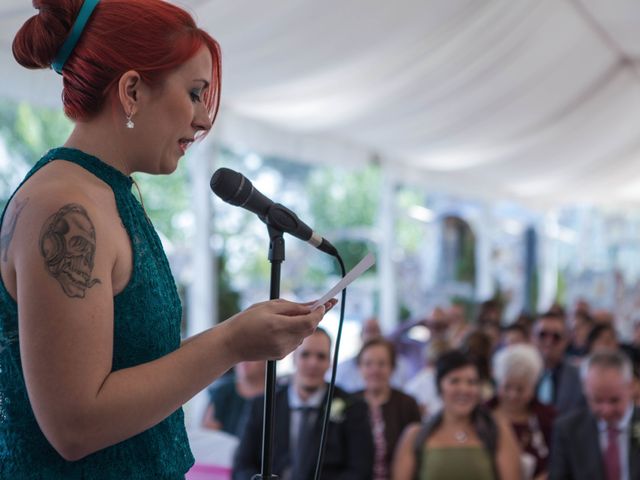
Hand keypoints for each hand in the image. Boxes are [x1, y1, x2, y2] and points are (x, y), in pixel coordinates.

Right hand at [223, 298, 337, 360]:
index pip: (310, 321)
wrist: (230, 344)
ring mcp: (283, 351)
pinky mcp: (281, 356)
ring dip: (304, 325)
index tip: (326, 303)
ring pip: (303, 336)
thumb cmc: (246, 321)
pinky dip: (295, 332)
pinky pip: (295, 342)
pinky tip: (282, 327)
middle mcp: (284, 341)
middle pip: (310, 329)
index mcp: (280, 326)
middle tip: (319, 305)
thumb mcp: (268, 306)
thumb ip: (292, 307)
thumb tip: (311, 306)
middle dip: (315, 317)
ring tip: (291, 315)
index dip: (320, 312)